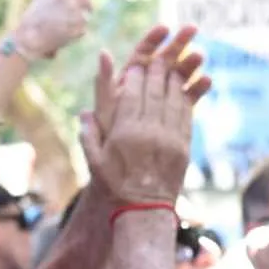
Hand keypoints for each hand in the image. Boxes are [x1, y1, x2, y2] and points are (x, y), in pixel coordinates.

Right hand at [14, 0, 108, 58]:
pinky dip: (75, 33)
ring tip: (59, 25)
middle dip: (82, 9)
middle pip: (87, 2)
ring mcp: (72, 10)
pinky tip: (61, 33)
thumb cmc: (38, 14)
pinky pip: (83, 29)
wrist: (27, 37)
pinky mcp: (76, 26)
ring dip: (77, 22)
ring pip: (86, 16)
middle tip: (64, 18)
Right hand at [79, 55, 191, 204]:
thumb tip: (83, 112)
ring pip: (172, 99)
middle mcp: (148, 132)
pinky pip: (186, 114)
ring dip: (173, 80)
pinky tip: (182, 89)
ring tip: (171, 67)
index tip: (136, 64)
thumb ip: (88, 135)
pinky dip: (185, 98)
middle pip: (153, 91)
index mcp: (125, 133)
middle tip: (157, 59)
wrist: (144, 209)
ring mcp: (169, 138)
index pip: (131, 94)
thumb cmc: (115, 185)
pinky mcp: (184, 146)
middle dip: (155, 72)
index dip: (134, 76)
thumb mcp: (94, 162)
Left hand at [92, 25, 211, 138]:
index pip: (141, 54)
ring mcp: (162, 99)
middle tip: (191, 30)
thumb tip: (103, 52)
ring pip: (177, 76)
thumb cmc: (108, 137)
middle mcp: (147, 86)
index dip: (152, 40)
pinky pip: (187, 98)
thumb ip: (104, 82)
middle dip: (177, 45)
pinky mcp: (174, 113)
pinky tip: (207, 81)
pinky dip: (197, 89)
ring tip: (200, 56)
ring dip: (189, 64)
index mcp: (128, 80)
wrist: (123, 167)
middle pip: (163, 60)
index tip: (164, 28)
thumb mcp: (104, 107)